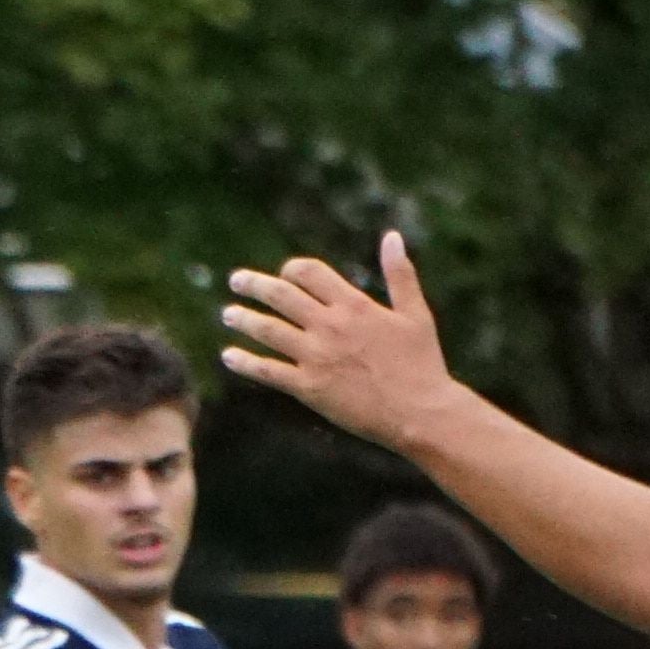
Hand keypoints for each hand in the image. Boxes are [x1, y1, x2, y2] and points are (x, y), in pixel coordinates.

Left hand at [217, 228, 462, 451]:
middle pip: (281, 296)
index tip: (283, 274)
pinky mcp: (308, 388)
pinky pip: (268, 371)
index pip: (310, 273)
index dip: (292, 269)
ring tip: (228, 314)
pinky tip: (229, 356)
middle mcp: (329, 326)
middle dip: (255, 285)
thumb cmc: (421, 362)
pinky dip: (245, 362)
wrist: (419, 412)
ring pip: (268, 331)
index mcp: (354, 305)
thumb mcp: (415, 312)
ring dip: (243, 319)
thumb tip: (392, 236)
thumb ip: (400, 274)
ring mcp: (316, 357)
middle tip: (236, 280)